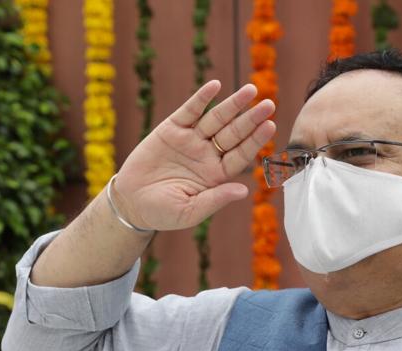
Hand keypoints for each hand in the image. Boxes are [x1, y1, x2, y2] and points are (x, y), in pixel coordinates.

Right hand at [110, 80, 276, 231]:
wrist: (131, 202)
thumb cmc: (163, 213)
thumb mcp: (190, 211)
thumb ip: (215, 200)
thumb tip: (244, 191)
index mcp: (216, 175)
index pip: (241, 155)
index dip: (255, 140)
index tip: (270, 126)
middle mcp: (208, 155)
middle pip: (233, 133)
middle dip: (250, 119)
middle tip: (268, 105)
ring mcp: (191, 140)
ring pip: (216, 119)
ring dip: (233, 104)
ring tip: (251, 90)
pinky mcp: (171, 130)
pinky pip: (190, 111)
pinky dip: (202, 98)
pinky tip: (215, 86)